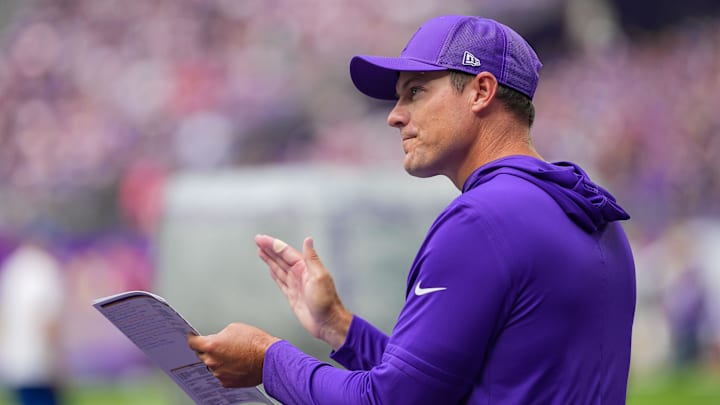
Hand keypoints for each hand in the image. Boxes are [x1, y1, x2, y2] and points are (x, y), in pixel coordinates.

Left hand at [187, 323, 279, 387]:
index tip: (192, 337)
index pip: (192, 342)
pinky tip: (237, 364)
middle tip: (220, 345)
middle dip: (207, 350)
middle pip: (201, 355)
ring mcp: (219, 374)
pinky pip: (221, 375)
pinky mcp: (227, 383)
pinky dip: (226, 370)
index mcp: (211, 345)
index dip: (192, 338)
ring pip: (212, 366)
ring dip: (218, 360)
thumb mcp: (235, 328)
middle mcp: (212, 361)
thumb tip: (218, 339)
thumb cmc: (255, 342)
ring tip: (234, 355)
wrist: (269, 358)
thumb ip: (220, 334)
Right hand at [255, 235, 351, 349]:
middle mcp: (299, 274)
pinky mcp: (292, 295)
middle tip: (257, 240)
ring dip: (269, 259)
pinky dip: (274, 274)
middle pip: (280, 258)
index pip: (285, 252)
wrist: (327, 323)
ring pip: (279, 268)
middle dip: (269, 249)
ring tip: (260, 251)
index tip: (260, 239)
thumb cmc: (326, 301)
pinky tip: (270, 269)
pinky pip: (280, 281)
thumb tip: (308, 240)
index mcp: (305, 267)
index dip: (272, 244)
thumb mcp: (319, 276)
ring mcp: (295, 284)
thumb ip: (311, 258)